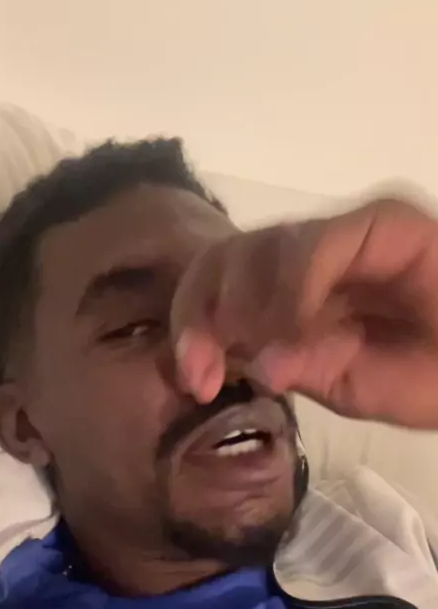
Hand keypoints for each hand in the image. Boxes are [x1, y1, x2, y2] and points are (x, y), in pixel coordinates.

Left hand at [171, 197, 437, 428]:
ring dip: (249, 306)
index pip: (217, 284)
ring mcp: (346, 234)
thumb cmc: (431, 378)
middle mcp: (310, 255)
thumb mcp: (346, 385)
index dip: (193, 325)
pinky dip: (298, 290)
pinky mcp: (386, 223)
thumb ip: (294, 366)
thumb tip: (249, 360)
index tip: (196, 380)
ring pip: (262, 246)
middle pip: (224, 257)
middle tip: (209, 370)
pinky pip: (319, 246)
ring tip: (272, 351)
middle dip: (202, 315)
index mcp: (291, 293)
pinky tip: (301, 327)